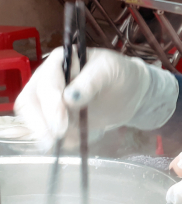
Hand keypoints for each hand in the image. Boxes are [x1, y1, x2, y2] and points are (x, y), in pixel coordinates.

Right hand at [15, 48, 177, 146]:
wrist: (130, 92)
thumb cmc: (120, 74)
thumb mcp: (111, 70)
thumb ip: (91, 80)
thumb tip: (68, 97)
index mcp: (60, 61)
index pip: (44, 83)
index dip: (50, 104)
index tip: (61, 123)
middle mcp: (48, 80)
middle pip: (29, 102)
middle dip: (40, 122)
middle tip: (57, 138)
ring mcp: (48, 100)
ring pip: (31, 118)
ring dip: (43, 132)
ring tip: (63, 142)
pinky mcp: (55, 118)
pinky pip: (47, 131)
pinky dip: (58, 139)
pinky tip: (74, 140)